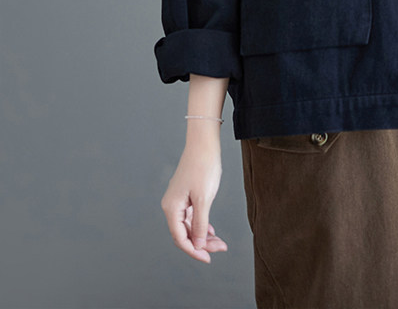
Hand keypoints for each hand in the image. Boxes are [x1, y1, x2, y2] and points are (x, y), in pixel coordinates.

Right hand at [161, 143, 228, 262]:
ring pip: (190, 225)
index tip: (209, 258)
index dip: (194, 251)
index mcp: (172, 208)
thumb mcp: (204, 199)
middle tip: (221, 248)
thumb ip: (201, 224)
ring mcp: (178, 200)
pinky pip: (192, 216)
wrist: (204, 144)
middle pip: (185, 233)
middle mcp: (172, 206)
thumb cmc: (203, 167)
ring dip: (204, 235)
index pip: (180, 238)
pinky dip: (203, 224)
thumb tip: (198, 244)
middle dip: (202, 243)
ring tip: (220, 242)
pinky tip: (212, 231)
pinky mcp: (186, 195)